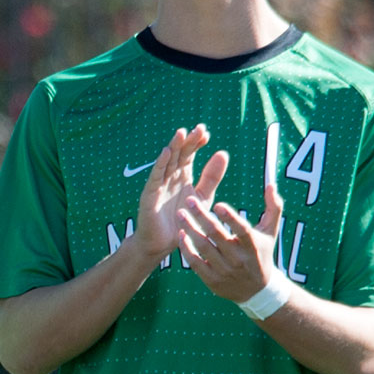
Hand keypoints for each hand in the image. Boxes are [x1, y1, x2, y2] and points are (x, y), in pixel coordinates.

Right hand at [132, 125, 227, 259]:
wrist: (162, 243)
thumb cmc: (182, 220)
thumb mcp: (202, 197)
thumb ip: (211, 177)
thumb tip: (223, 153)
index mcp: (183, 176)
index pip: (190, 155)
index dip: (197, 144)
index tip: (207, 134)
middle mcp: (170, 177)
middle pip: (180, 154)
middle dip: (189, 141)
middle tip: (199, 129)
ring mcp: (159, 184)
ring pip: (167, 162)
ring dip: (174, 147)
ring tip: (182, 133)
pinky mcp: (150, 195)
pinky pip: (155, 177)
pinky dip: (160, 164)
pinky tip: (167, 153)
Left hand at [178, 178, 283, 302]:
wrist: (257, 290)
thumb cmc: (262, 253)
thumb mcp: (271, 232)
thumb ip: (274, 207)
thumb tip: (271, 184)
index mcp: (253, 246)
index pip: (242, 230)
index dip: (231, 218)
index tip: (218, 204)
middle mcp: (239, 259)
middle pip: (217, 235)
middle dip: (201, 216)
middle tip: (189, 200)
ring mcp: (225, 271)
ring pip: (203, 248)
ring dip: (190, 229)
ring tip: (180, 214)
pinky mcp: (212, 280)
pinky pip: (196, 263)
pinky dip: (187, 249)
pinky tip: (181, 234)